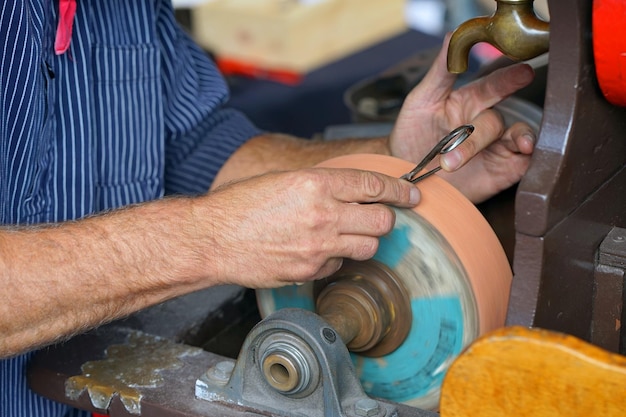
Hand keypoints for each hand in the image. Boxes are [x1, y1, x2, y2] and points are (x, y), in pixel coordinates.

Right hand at [200, 168, 419, 287]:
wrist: (213, 238)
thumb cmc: (241, 205)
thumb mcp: (283, 180)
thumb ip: (321, 185)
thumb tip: (352, 190)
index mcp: (315, 183)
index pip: (374, 184)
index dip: (399, 189)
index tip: (411, 194)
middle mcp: (323, 214)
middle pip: (383, 220)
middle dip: (387, 217)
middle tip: (380, 216)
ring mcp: (318, 246)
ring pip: (369, 246)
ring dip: (365, 239)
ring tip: (347, 234)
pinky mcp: (310, 271)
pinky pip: (340, 264)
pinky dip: (336, 258)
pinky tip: (318, 250)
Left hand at [389, 34, 535, 202]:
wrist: (406, 172)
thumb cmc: (412, 134)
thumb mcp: (421, 99)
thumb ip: (440, 71)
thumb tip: (451, 38)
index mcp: (470, 101)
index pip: (493, 86)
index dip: (508, 79)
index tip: (523, 73)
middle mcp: (485, 122)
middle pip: (496, 121)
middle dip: (476, 139)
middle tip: (450, 158)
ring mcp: (497, 146)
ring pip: (517, 138)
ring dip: (512, 144)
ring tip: (502, 153)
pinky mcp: (503, 170)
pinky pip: (525, 163)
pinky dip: (529, 160)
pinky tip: (524, 157)